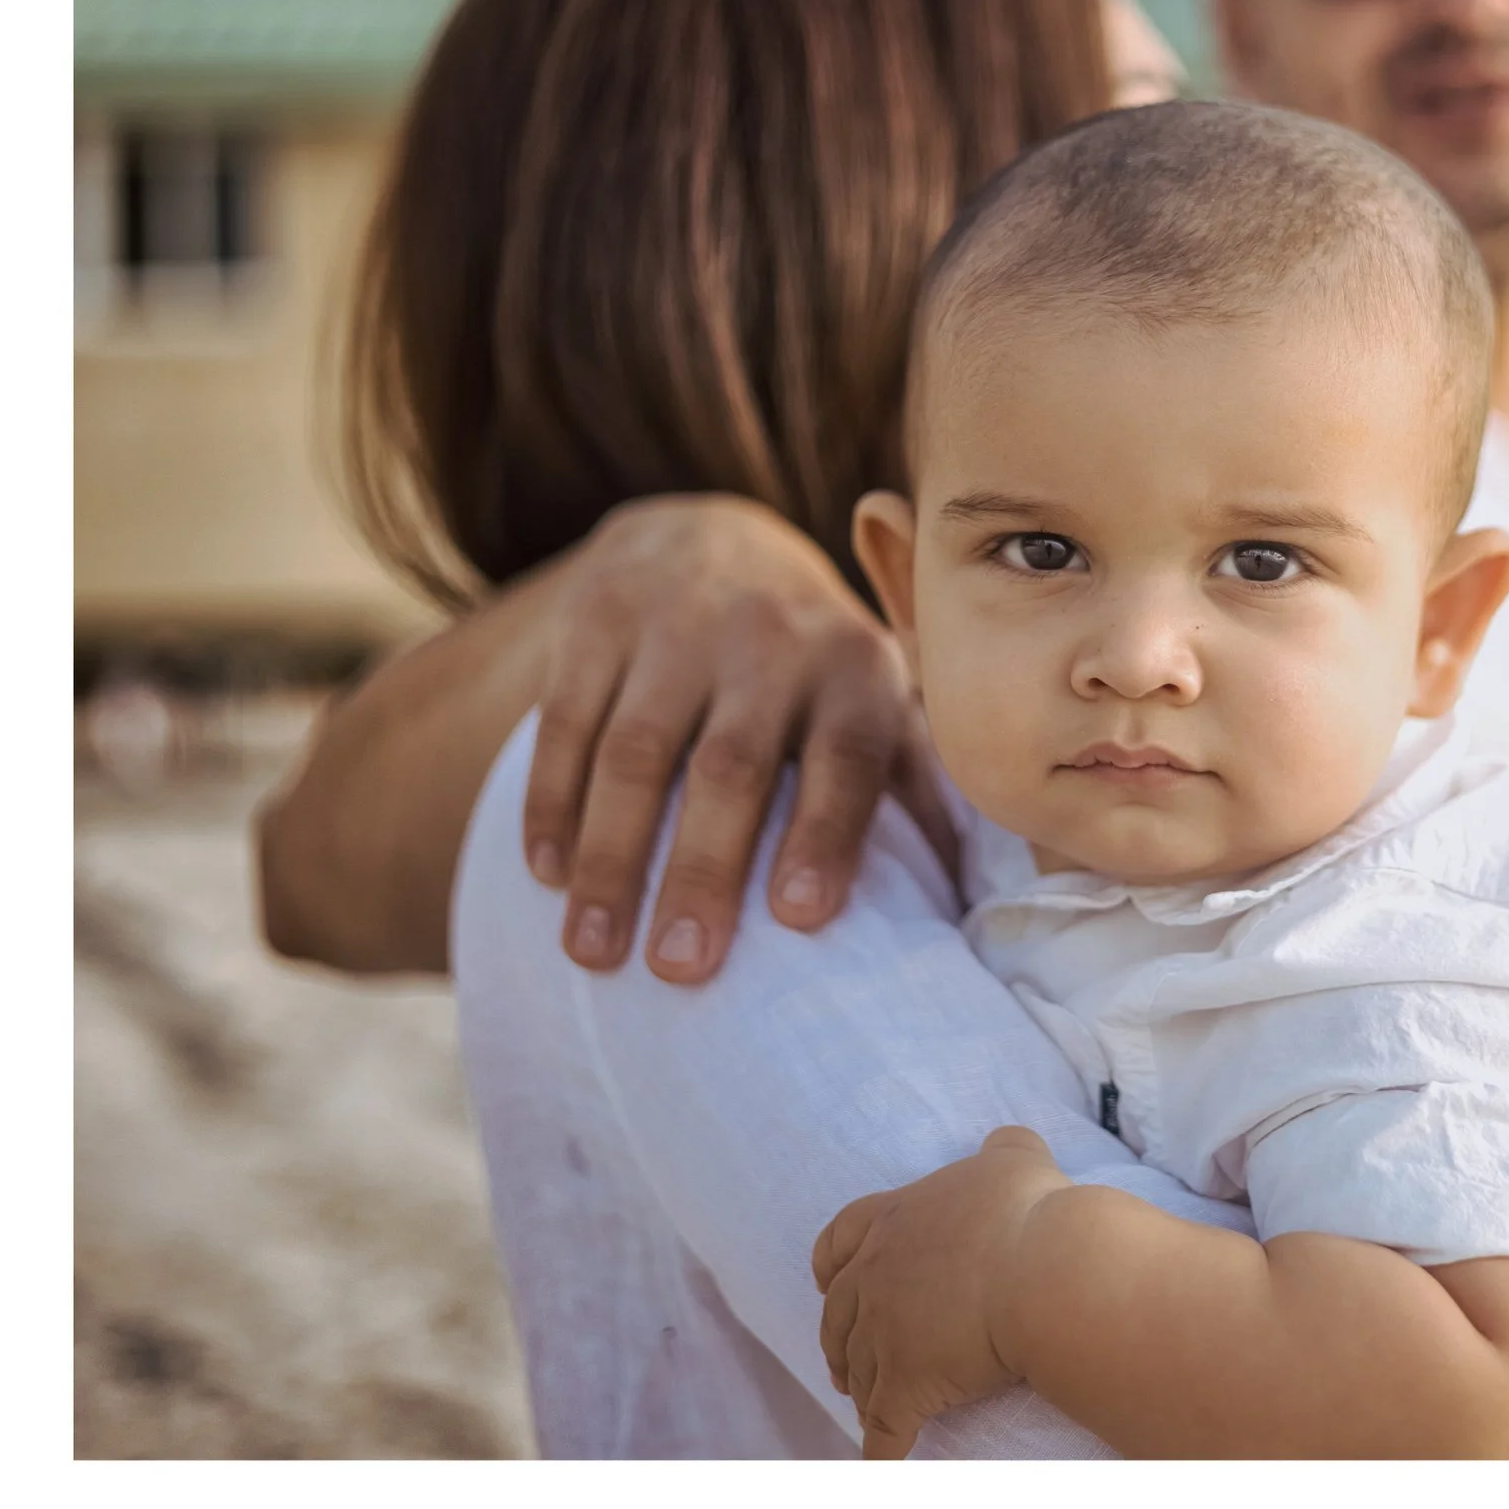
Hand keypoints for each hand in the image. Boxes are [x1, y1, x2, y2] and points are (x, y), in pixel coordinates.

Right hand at [523, 493, 952, 983]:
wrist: (712, 539)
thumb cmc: (809, 667)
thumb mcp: (874, 703)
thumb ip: (911, 793)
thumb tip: (961, 911)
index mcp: (856, 673)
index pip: (847, 758)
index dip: (825, 835)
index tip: (797, 917)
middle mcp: (773, 642)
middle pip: (732, 766)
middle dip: (704, 869)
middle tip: (681, 969)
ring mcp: (679, 624)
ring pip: (637, 751)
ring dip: (612, 856)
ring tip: (593, 950)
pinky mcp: (599, 618)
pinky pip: (568, 719)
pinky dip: (552, 799)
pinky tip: (547, 874)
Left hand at [810, 1126, 1069, 1458]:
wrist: (1045, 1267)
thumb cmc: (1030, 1210)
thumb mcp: (1015, 1157)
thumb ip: (1002, 1148)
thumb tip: (1005, 1144)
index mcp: (895, 1220)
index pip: (838, 1240)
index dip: (829, 1266)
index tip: (824, 1281)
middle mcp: (877, 1276)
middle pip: (839, 1314)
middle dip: (838, 1339)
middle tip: (845, 1361)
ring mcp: (885, 1334)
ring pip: (857, 1370)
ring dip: (858, 1390)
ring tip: (866, 1406)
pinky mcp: (906, 1386)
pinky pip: (884, 1430)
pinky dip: (879, 1453)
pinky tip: (880, 1469)